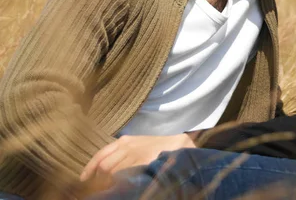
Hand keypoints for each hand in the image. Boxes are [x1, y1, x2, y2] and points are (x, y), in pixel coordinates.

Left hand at [80, 134, 194, 182]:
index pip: (100, 154)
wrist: (178, 145)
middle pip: (104, 166)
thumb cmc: (157, 147)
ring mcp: (135, 154)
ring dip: (110, 183)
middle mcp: (127, 146)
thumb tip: (105, 169)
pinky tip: (122, 185)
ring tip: (113, 187)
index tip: (83, 179)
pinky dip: (120, 182)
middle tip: (102, 188)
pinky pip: (124, 176)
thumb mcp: (138, 145)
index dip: (89, 168)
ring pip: (112, 172)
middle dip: (100, 179)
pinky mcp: (142, 162)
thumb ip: (123, 153)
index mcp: (124, 141)